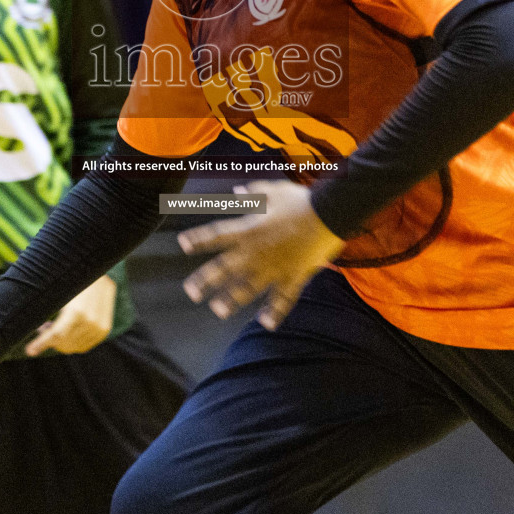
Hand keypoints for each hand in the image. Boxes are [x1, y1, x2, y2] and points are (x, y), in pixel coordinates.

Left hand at [25, 274, 115, 355]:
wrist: (99, 272)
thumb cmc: (72, 278)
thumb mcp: (58, 292)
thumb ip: (44, 309)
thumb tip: (29, 325)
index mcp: (77, 311)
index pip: (56, 334)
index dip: (41, 343)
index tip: (29, 350)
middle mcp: (90, 321)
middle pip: (63, 343)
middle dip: (50, 340)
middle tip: (42, 327)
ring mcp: (99, 327)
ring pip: (73, 346)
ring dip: (61, 341)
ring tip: (53, 326)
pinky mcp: (103, 330)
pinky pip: (83, 346)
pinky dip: (72, 342)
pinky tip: (66, 330)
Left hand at [179, 180, 343, 329]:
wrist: (329, 215)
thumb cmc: (301, 200)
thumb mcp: (274, 190)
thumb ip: (253, 193)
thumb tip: (237, 192)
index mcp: (249, 230)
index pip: (217, 235)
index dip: (198, 239)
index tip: (183, 245)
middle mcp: (256, 252)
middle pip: (224, 269)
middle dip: (205, 281)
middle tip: (191, 293)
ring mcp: (274, 267)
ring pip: (247, 288)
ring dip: (231, 300)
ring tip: (218, 310)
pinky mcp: (293, 276)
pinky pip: (282, 299)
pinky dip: (274, 312)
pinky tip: (266, 324)